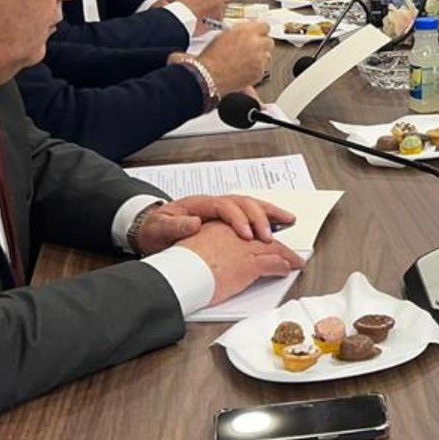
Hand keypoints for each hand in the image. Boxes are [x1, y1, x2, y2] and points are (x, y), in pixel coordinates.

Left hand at [134, 194, 296, 254]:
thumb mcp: (158, 229)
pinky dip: (267, 219)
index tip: (246, 235)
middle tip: (267, 237)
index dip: (238, 219)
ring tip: (287, 221)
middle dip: (259, 217)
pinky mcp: (228, 221)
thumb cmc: (155, 230)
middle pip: (243, 202)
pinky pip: (251, 215)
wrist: (150, 231)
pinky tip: (279, 225)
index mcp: (199, 204)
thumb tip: (193, 223)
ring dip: (270, 213)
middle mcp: (214, 204)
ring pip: (251, 205)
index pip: (224, 206)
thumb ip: (174, 226)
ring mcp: (222, 211)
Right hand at [161, 0, 234, 22]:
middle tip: (211, 1)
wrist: (181, 21)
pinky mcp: (219, 20)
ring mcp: (220, 10)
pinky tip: (205, 19)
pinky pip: (220, 18)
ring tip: (205, 13)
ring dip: (217, 9)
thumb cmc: (181, 9)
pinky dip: (215, 19)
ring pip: (224, 8)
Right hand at [175, 223, 304, 303]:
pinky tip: (287, 269)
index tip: (268, 228)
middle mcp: (235, 234)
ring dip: (287, 255)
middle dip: (280, 239)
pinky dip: (283, 266)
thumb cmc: (181, 265)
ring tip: (295, 260)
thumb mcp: (195, 246)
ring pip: (274, 248)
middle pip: (264, 233)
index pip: (246, 222)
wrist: (178, 274)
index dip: (260, 224)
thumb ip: (211, 245)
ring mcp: (244, 248)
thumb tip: (215, 252)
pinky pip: (274, 263)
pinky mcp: (250, 264)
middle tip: (290, 241)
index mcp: (220, 226)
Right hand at [197, 21, 272, 93]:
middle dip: (262, 44)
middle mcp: (256, 44)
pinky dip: (256, 69)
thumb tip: (247, 33)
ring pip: (267, 55)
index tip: (258, 34)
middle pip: (269, 41)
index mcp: (247, 31)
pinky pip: (263, 68)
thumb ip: (240, 32)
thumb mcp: (224, 35)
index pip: (265, 26)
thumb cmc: (212, 57)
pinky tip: (244, 69)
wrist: (208, 75)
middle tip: (252, 48)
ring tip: (246, 60)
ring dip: (260, 57)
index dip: (260, 31)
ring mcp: (259, 59)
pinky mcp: (259, 72)